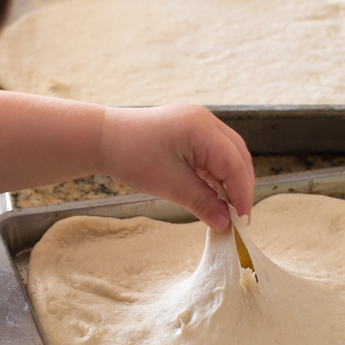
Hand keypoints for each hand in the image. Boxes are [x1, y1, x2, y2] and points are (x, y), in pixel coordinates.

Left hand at [98, 104, 253, 230]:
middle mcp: (206, 121)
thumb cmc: (131, 156)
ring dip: (229, 182)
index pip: (235, 164)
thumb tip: (225, 223)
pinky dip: (216, 175)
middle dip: (240, 188)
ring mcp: (199, 124)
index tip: (242, 221)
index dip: (242, 194)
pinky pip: (213, 154)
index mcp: (202, 128)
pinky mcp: (190, 131)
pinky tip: (214, 194)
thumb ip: (202, 203)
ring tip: (227, 210)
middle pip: (237, 157)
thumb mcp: (169, 185)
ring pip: (228, 155)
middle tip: (238, 219)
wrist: (103, 138)